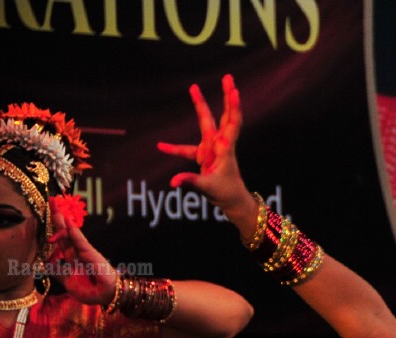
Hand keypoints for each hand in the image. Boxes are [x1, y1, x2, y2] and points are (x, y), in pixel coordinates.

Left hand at [49, 215, 116, 304]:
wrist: (107, 296)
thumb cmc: (90, 291)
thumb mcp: (68, 283)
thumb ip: (58, 272)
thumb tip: (46, 263)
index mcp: (71, 260)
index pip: (61, 242)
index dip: (54, 230)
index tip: (48, 218)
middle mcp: (77, 253)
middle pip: (64, 233)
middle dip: (57, 219)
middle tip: (52, 201)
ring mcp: (84, 252)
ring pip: (70, 233)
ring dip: (63, 220)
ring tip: (57, 206)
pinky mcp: (91, 253)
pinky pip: (80, 241)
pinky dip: (73, 231)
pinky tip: (67, 220)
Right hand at [157, 74, 254, 217]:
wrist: (232, 202)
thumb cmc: (226, 194)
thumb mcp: (208, 188)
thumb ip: (190, 182)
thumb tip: (173, 181)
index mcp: (225, 149)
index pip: (232, 124)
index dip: (234, 107)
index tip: (235, 91)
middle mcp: (220, 145)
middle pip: (224, 116)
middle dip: (226, 97)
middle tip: (228, 77)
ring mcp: (213, 149)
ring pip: (207, 123)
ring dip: (201, 106)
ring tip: (193, 88)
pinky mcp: (205, 156)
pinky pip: (187, 149)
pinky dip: (175, 148)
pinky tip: (160, 146)